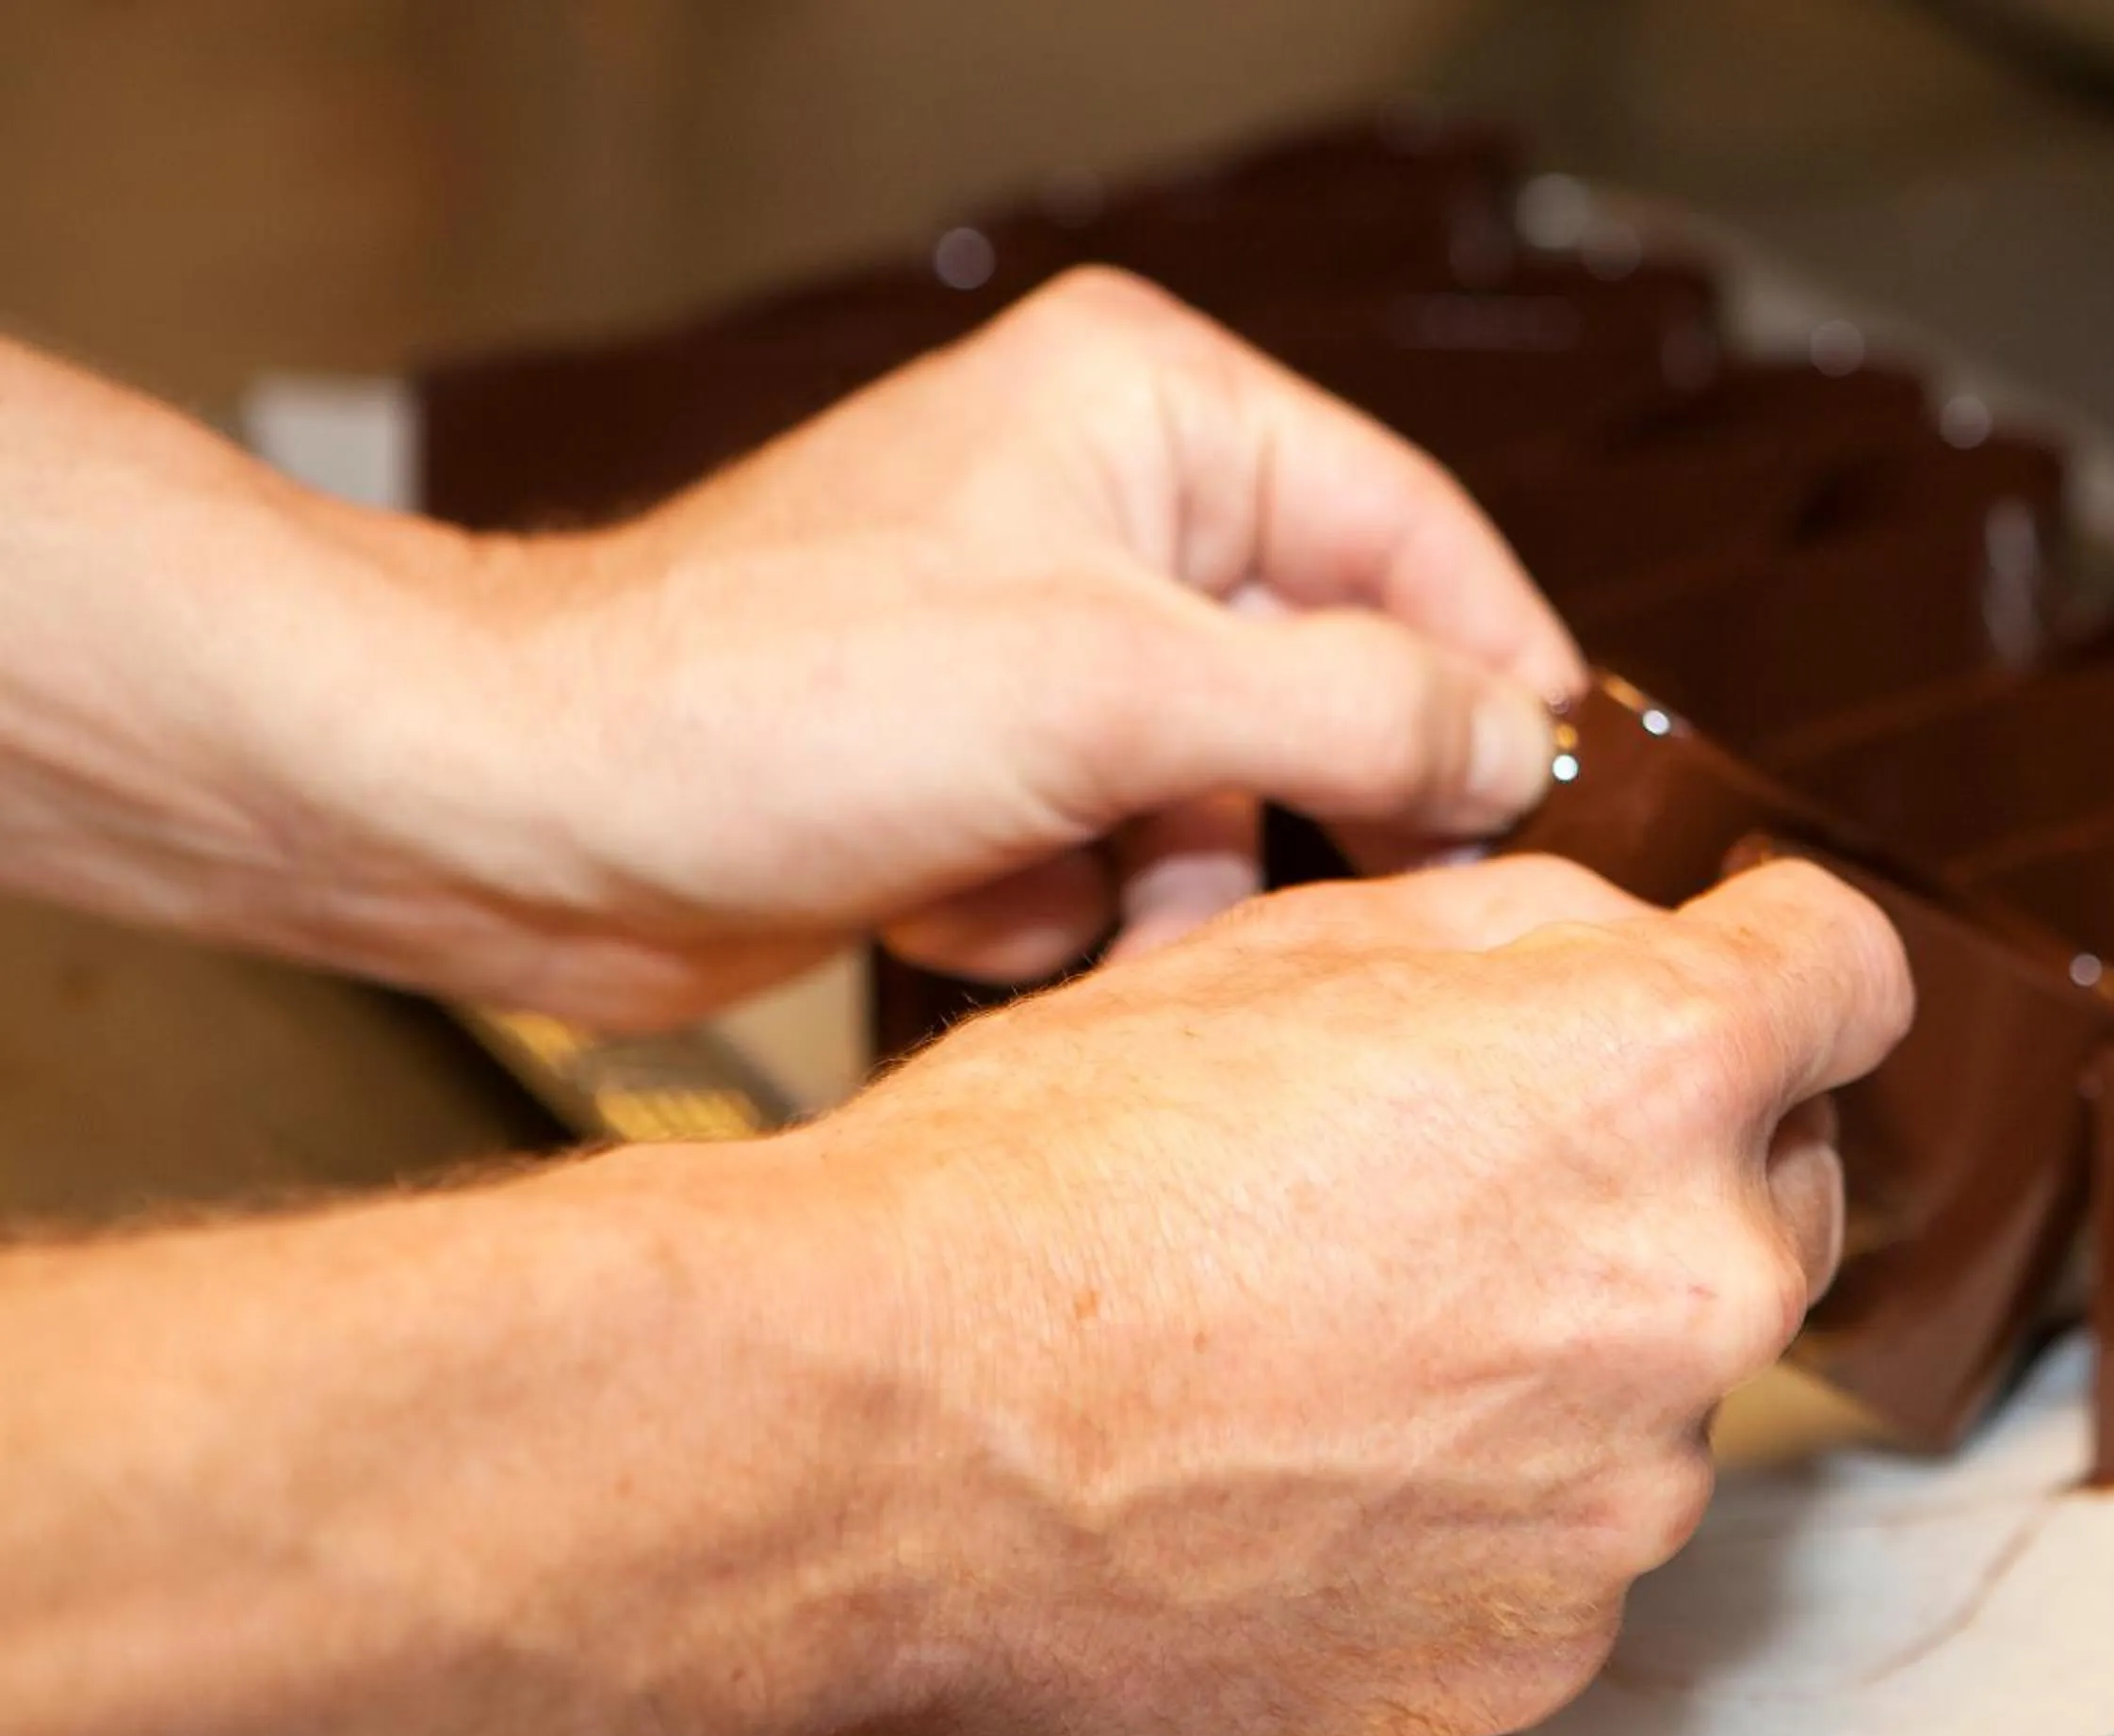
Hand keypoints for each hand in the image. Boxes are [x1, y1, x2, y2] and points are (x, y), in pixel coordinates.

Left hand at [445, 267, 1580, 1025]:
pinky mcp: (996, 760)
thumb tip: (1523, 747)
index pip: (1417, 532)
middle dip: (1309, 805)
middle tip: (1362, 919)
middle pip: (1335, 675)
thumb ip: (1355, 711)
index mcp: (1155, 411)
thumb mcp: (1115, 693)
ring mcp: (1052, 641)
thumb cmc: (770, 694)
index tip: (1564, 815)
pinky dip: (1070, 902)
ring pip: (1237, 790)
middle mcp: (1113, 509)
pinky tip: (962, 898)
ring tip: (1087, 901)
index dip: (1499, 678)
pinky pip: (1130, 850)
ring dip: (1174, 875)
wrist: (521, 815)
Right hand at [763, 854, 1910, 1735]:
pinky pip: (1569, 1535)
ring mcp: (1622, 1492)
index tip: (1739, 983)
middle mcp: (1684, 1287)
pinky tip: (1328, 1460)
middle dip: (1660, 1158)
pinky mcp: (1540, 1643)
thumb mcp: (1278, 942)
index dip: (1778, 961)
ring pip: (1662, 1375)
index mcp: (1645, 1073)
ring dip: (1562, 1341)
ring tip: (1348, 1333)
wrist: (878, 1433)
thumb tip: (1612, 943)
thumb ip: (1513, 926)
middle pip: (1775, 1184)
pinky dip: (1491, 1497)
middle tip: (1465, 1168)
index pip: (1848, 976)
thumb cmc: (1043, 1176)